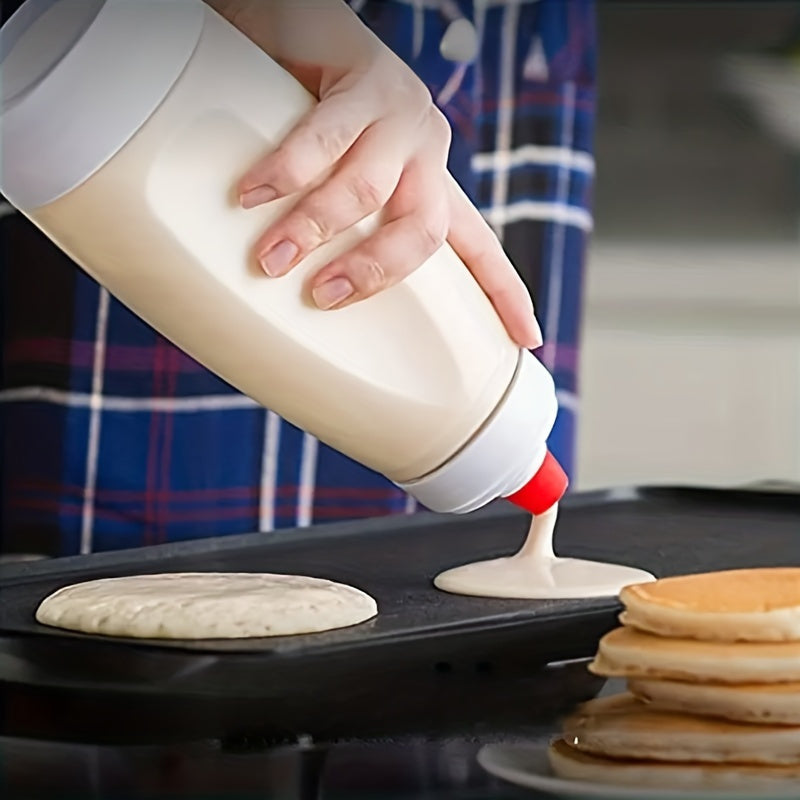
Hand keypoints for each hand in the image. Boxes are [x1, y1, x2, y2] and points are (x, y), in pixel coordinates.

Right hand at [212, 0, 541, 348]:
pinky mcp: (368, 76)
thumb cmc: (303, 113)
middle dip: (373, 272)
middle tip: (323, 296)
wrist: (290, 21)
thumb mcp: (330, 180)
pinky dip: (285, 173)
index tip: (529, 340)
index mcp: (426, 184)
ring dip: (315, 230)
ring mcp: (401, 112)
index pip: (477, 245)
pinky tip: (252, 194)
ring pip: (370, 190)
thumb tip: (293, 297)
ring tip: (270, 259)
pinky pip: (325, 139)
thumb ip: (331, 227)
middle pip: (424, 232)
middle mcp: (425, 151)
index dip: (505, 293)